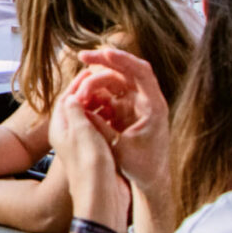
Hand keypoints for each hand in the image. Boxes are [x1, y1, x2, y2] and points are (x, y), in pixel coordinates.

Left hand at [48, 84, 129, 231]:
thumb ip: (75, 110)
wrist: (101, 196)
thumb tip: (71, 95)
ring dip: (100, 105)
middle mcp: (68, 135)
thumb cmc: (89, 165)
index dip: (79, 83)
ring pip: (90, 117)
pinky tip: (118, 114)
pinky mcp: (95, 153)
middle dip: (90, 92)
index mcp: (60, 128)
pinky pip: (100, 129)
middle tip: (105, 80)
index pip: (66, 98)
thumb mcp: (81, 131)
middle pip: (77, 106)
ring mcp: (82, 145)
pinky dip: (107, 119)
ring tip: (113, 94)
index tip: (93, 72)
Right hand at [73, 48, 172, 198]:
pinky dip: (94, 95)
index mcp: (153, 105)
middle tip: (82, 56)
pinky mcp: (124, 110)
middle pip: (126, 70)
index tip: (103, 53)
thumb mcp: (120, 149)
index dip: (123, 60)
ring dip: (95, 81)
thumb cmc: (142, 166)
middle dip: (104, 61)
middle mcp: (145, 99)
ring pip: (114, 81)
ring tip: (78, 92)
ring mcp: (134, 103)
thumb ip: (101, 128)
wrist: (150, 179)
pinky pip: (107, 95)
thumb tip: (80, 110)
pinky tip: (81, 100)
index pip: (141, 72)